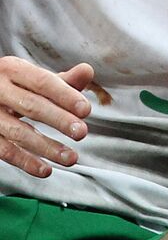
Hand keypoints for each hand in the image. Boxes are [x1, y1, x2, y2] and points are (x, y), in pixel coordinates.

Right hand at [0, 56, 93, 176]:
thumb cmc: (14, 87)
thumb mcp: (34, 79)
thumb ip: (62, 80)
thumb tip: (87, 71)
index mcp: (12, 69)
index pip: (42, 82)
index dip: (65, 95)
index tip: (85, 109)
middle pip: (31, 105)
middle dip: (59, 120)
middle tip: (81, 132)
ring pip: (18, 132)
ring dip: (47, 147)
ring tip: (71, 157)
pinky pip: (5, 150)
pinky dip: (26, 162)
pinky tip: (46, 169)